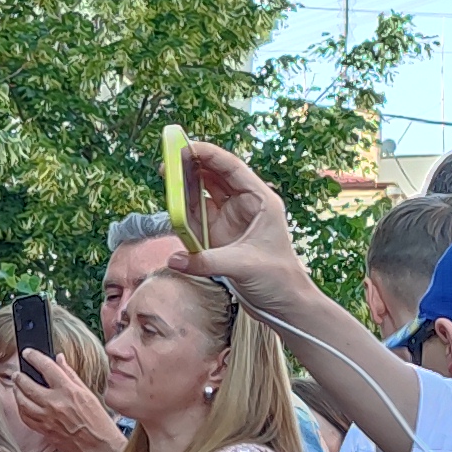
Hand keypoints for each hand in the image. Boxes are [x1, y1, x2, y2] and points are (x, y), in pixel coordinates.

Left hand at [4, 354, 125, 451]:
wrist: (99, 447)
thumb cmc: (98, 421)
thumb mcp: (88, 393)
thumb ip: (70, 374)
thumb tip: (59, 359)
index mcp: (68, 390)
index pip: (46, 367)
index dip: (34, 357)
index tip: (27, 353)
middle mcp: (55, 403)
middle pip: (27, 384)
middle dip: (19, 376)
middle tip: (17, 373)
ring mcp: (47, 418)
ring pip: (22, 401)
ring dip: (16, 391)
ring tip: (16, 386)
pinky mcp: (44, 430)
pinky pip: (25, 417)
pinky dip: (21, 408)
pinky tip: (22, 404)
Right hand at [178, 140, 314, 314]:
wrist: (285, 304)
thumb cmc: (279, 280)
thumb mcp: (244, 266)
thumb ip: (207, 261)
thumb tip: (174, 260)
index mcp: (261, 201)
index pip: (232, 168)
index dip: (209, 155)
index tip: (185, 147)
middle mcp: (245, 205)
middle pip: (215, 176)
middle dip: (192, 166)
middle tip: (169, 160)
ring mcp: (230, 220)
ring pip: (204, 195)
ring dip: (185, 186)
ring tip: (166, 177)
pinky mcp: (219, 236)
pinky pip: (197, 218)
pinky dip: (184, 210)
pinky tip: (172, 204)